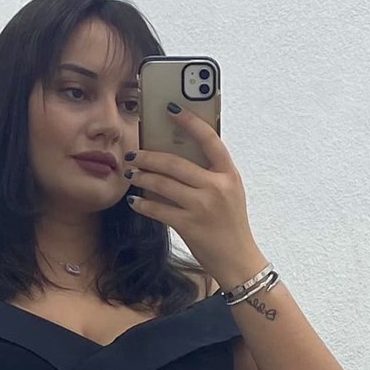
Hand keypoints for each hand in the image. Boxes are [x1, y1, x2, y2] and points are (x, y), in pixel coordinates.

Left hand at [123, 109, 264, 289]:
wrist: (238, 260)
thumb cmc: (231, 224)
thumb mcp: (230, 192)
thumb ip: (211, 173)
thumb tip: (177, 154)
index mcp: (229, 174)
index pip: (209, 139)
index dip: (190, 121)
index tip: (171, 109)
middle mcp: (216, 187)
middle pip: (175, 163)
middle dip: (148, 157)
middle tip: (133, 154)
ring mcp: (202, 206)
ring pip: (162, 184)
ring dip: (142, 178)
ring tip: (131, 174)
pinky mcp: (188, 225)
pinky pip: (158, 209)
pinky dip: (143, 204)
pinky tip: (135, 201)